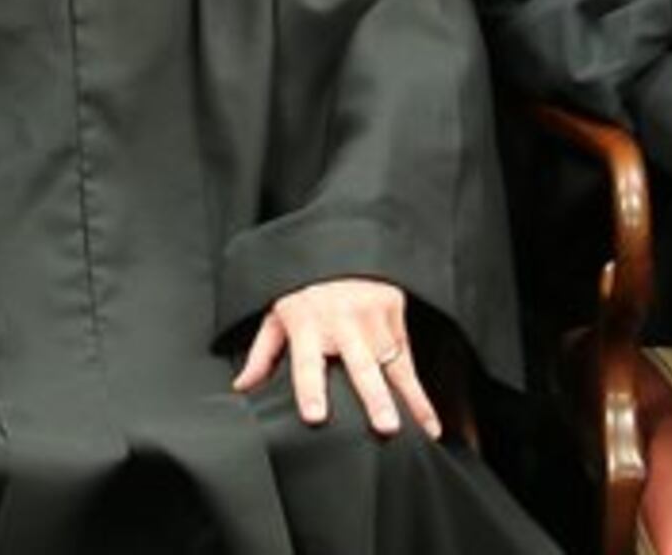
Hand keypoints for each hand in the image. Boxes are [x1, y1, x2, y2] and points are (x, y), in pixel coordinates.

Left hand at [232, 276, 437, 438]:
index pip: (307, 362)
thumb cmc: (302, 285)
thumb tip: (242, 388)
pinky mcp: (394, 312)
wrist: (336, 241)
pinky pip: (408, 358)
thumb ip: (263, 353)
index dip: (310, 389)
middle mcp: (342, 320)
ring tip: (422, 430)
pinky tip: (429, 419)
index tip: (316, 416)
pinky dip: (420, 390)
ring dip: (409, 400)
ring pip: (393, 365)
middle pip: (360, 365)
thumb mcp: (276, 313)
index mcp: (306, 323)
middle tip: (385, 426)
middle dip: (374, 397)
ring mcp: (372, 316)